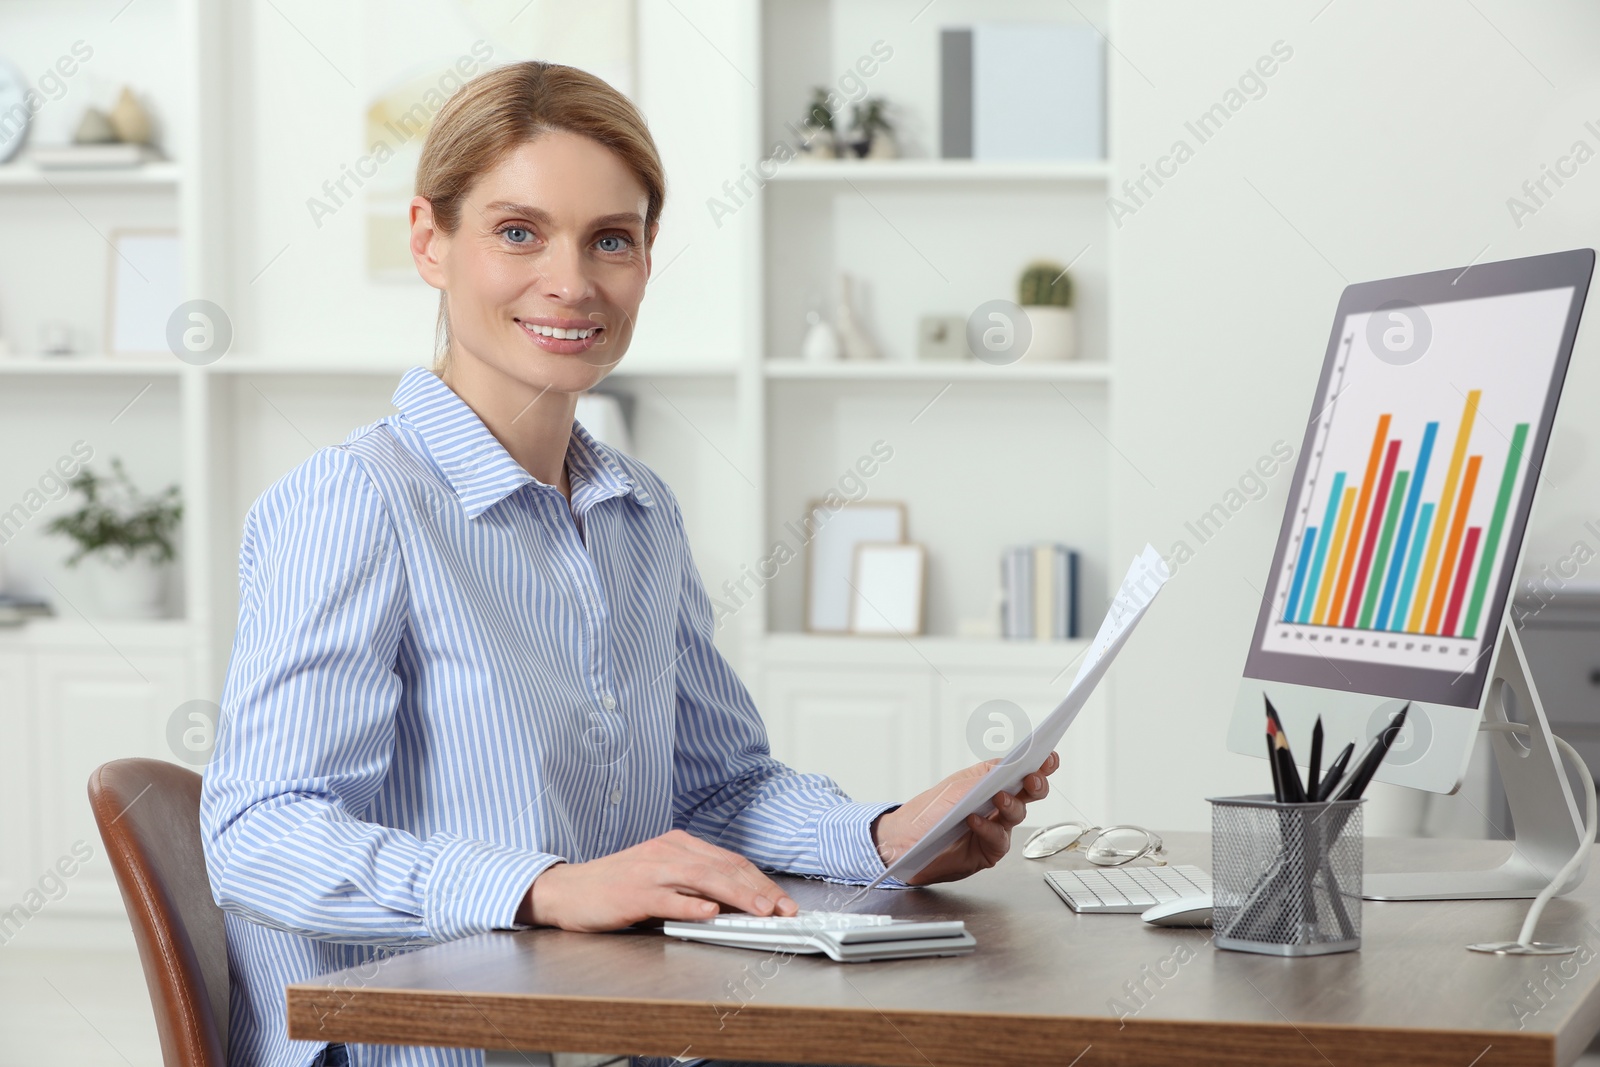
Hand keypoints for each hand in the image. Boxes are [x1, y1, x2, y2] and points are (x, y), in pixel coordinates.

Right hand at [518, 829, 797, 931]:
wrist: (568, 891)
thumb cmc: (617, 887)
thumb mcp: (662, 878)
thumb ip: (695, 886)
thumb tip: (734, 905)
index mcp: (679, 845)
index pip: (730, 861)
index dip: (761, 881)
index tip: (784, 901)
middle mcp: (669, 851)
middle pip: (724, 867)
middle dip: (759, 889)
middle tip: (785, 909)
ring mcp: (651, 870)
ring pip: (703, 879)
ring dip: (736, 895)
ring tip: (761, 910)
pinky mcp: (633, 893)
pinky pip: (667, 898)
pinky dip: (691, 905)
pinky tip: (710, 914)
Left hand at [872, 752, 1058, 885]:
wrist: (902, 844)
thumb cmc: (926, 812)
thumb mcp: (955, 789)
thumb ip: (983, 778)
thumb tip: (1010, 764)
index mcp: (987, 783)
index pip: (1018, 770)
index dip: (1037, 763)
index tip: (1049, 757)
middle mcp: (995, 805)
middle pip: (1027, 793)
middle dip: (1035, 784)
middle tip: (1032, 779)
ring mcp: (994, 828)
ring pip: (1017, 815)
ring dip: (1011, 805)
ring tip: (999, 797)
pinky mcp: (988, 851)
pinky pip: (999, 840)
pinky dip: (989, 829)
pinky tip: (975, 821)